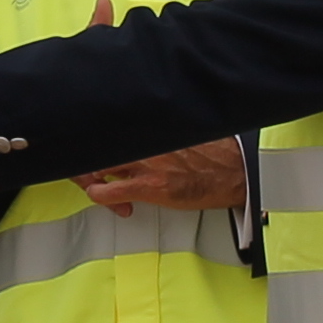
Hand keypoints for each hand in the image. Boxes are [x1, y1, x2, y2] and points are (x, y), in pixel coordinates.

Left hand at [82, 137, 247, 213]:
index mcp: (149, 128)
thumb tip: (135, 138)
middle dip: (89, 157)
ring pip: (100, 166)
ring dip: (92, 175)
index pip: (108, 127)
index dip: (92, 138)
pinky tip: (98, 195)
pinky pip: (109, 191)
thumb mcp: (176, 136)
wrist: (235, 172)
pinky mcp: (151, 186)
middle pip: (99, 145)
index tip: (87, 143)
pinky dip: (98, 194)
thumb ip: (152, 136)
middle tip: (87, 167)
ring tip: (94, 181)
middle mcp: (144, 143)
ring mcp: (146, 164)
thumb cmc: (211, 156)